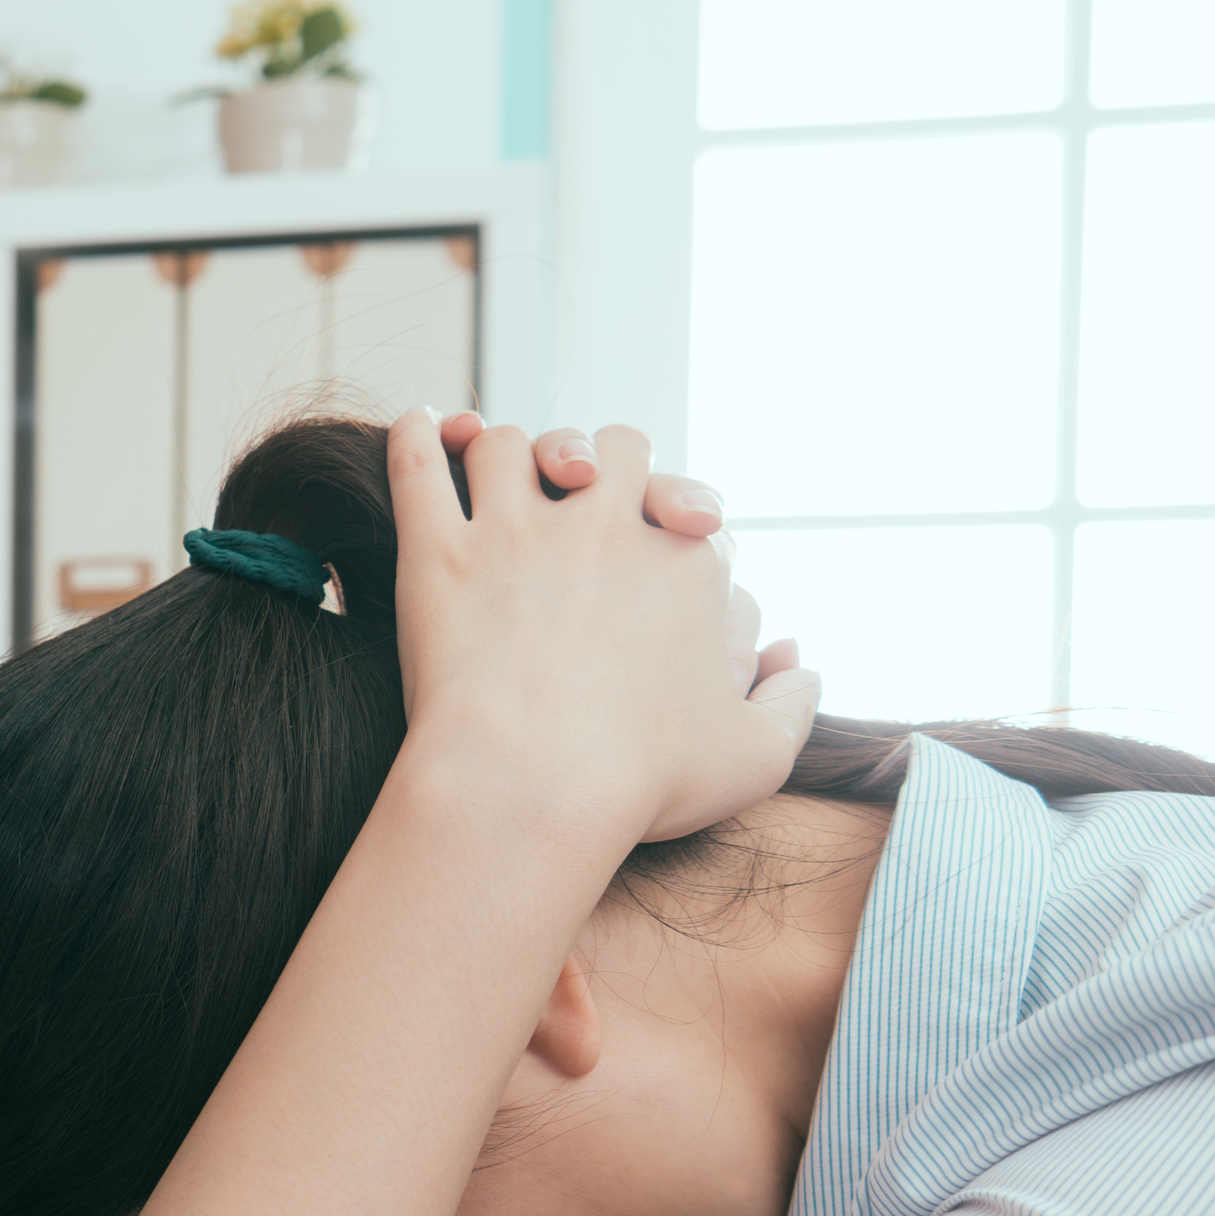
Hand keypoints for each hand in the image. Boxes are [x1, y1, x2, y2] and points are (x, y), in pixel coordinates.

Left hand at [389, 411, 818, 847]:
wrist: (532, 790)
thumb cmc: (642, 781)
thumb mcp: (756, 757)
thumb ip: (792, 704)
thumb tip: (798, 665)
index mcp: (684, 561)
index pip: (686, 499)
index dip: (674, 516)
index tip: (656, 543)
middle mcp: (605, 527)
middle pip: (612, 446)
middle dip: (601, 458)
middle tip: (578, 488)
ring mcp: (515, 533)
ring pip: (511, 444)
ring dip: (510, 449)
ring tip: (497, 469)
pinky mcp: (437, 554)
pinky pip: (417, 465)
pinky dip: (417, 435)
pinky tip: (424, 425)